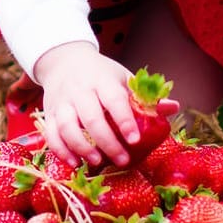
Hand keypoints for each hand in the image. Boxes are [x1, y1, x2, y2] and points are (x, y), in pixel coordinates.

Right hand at [32, 41, 178, 167]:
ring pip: (67, 127)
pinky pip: (51, 135)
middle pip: (91, 117)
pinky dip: (61, 151)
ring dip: (81, 147)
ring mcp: (61, 102)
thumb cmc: (99, 74)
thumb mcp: (122, 78)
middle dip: (107, 141)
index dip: (124, 120)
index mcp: (102, 80)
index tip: (135, 139)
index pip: (114, 100)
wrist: (64, 60)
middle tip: (122, 159)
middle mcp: (79, 90)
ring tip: (97, 162)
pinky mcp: (48, 114)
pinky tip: (75, 163)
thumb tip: (174, 107)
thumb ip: (144, 97)